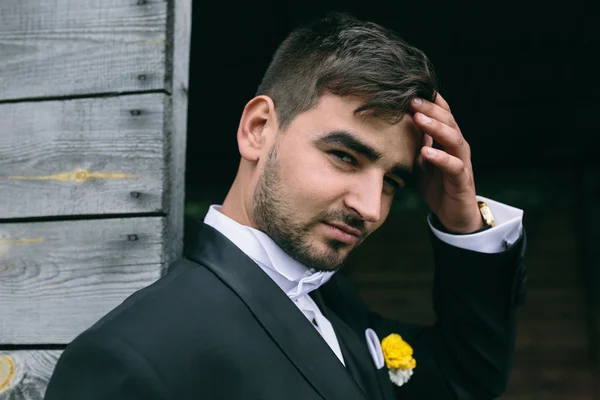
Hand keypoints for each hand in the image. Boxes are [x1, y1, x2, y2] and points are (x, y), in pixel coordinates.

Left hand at [410, 93, 482, 233]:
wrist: (453, 214)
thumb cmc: (437, 183)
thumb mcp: (421, 159)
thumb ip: (414, 141)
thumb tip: (393, 123)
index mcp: (447, 139)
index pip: (441, 113)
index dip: (428, 100)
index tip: (410, 88)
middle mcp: (457, 146)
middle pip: (448, 120)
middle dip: (430, 108)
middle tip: (411, 99)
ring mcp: (461, 162)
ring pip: (453, 138)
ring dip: (436, 127)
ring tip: (418, 119)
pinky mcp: (462, 180)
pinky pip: (453, 166)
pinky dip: (440, 157)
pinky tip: (426, 152)